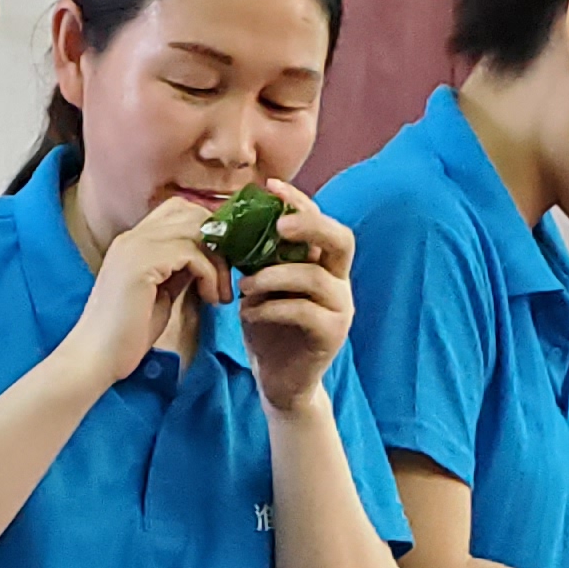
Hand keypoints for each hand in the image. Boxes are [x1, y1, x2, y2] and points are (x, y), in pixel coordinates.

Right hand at [61, 196, 227, 389]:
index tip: (218, 265)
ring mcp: (135, 247)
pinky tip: (208, 298)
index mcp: (133, 242)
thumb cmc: (126, 335)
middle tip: (224, 280)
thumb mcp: (161, 294)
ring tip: (218, 294)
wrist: (96, 357)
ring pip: (195, 231)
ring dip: (217, 263)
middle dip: (218, 244)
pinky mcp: (142, 264)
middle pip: (191, 213)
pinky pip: (191, 254)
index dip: (207, 232)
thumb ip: (178, 272)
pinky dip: (209, 274)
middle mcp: (132, 237)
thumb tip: (205, 261)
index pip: (178, 211)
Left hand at [233, 181, 356, 415]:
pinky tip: (248, 313)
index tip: (270, 186)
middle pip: (340, 240)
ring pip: (314, 276)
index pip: (321, 221)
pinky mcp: (331, 334)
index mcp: (323, 264)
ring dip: (273, 275)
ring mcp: (340, 308)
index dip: (299, 201)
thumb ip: (257, 259)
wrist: (280, 381)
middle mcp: (338, 281)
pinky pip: (304, 310)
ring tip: (244, 285)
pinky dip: (271, 307)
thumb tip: (228, 224)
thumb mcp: (260, 287)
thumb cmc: (268, 328)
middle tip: (278, 225)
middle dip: (310, 224)